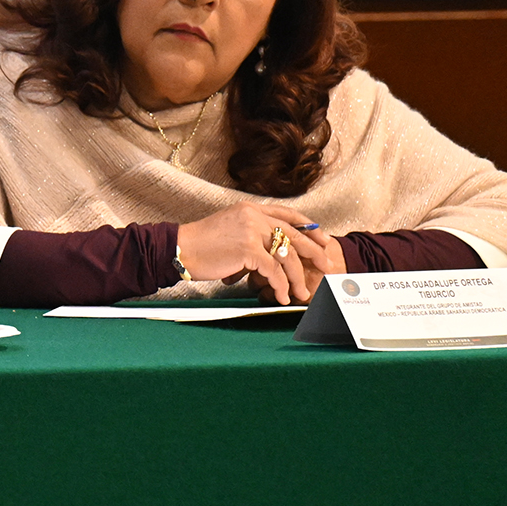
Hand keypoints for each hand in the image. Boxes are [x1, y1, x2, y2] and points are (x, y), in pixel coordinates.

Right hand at [177, 203, 338, 303]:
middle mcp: (253, 216)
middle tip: (326, 265)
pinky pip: (274, 271)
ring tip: (301, 293)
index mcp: (250, 208)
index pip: (287, 213)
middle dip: (314, 251)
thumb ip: (252, 233)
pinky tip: (282, 296)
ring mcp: (251, 231)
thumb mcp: (230, 229)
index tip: (322, 239)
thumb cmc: (202, 244)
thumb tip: (272, 253)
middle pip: (294, 233)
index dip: (309, 226)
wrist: (179, 248)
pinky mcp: (248, 249)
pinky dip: (280, 286)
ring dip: (297, 278)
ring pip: (287, 256)